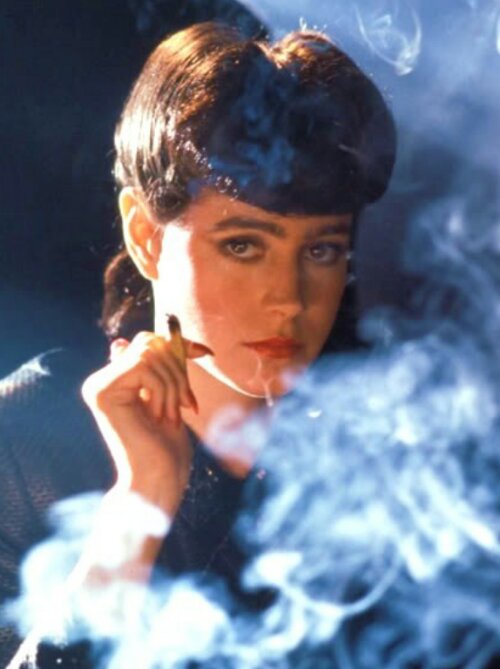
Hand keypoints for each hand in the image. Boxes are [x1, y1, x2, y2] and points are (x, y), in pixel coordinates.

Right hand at [81, 331, 212, 516]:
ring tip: (174, 414)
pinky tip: (161, 416)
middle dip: (177, 369)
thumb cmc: (167, 447)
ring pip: (148, 355)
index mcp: (114, 381)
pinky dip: (163, 390)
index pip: (147, 342)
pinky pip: (143, 367)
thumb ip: (156, 368)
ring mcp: (97, 386)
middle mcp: (100, 381)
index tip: (205, 352)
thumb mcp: (169, 396)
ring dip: (173, 384)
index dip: (177, 344)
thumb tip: (126, 340)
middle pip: (148, 343)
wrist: (159, 481)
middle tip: (186, 403)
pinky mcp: (102, 393)